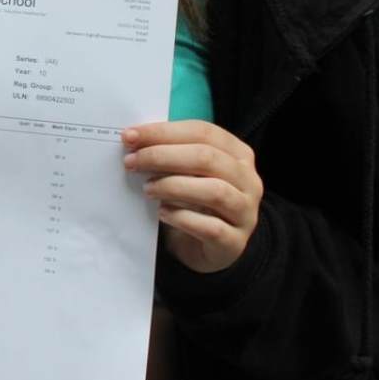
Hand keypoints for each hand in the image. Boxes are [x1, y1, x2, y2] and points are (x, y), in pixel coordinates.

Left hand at [122, 121, 262, 274]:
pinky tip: (162, 213)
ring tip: (147, 188)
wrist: (209, 247)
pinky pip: (211, 227)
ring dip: (173, 186)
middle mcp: (249, 180)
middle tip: (132, 162)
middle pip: (207, 158)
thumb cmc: (195, 202)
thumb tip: (133, 140)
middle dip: (162, 156)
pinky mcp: (235, 242)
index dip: (164, 132)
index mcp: (238, 154)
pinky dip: (182, 218)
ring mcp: (246, 212)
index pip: (203, 132)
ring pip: (214, 191)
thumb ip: (171, 154)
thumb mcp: (187, 172)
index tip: (130, 136)